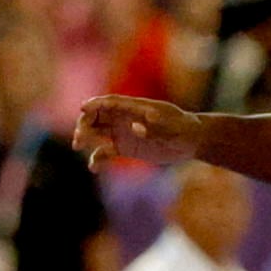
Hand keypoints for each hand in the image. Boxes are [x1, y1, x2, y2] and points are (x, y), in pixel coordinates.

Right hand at [72, 95, 200, 164]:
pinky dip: (97, 158)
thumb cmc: (184, 129)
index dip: (94, 104)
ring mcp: (123, 133)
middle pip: (97, 116)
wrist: (192, 141)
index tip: (82, 109)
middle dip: (84, 123)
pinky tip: (93, 167)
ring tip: (78, 146)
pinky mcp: (125, 148)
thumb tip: (134, 128)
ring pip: (97, 132)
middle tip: (79, 137)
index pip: (109, 103)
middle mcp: (125, 118)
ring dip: (85, 137)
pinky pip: (105, 152)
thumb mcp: (173, 128)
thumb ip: (154, 127)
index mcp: (135, 108)